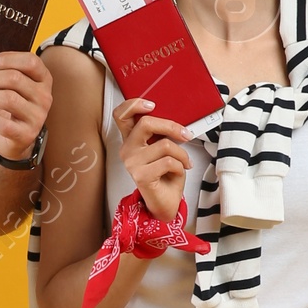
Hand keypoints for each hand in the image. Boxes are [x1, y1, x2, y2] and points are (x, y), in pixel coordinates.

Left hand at [0, 51, 51, 159]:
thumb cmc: (15, 106)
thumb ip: (6, 74)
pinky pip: (4, 124)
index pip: (31, 62)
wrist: (19, 136)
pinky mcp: (26, 134)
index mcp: (43, 80)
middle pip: (15, 78)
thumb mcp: (18, 86)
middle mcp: (44, 97)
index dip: (9, 58)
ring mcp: (37, 117)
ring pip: (8, 99)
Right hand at [114, 97, 189, 222]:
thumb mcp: (164, 148)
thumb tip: (175, 121)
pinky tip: (179, 172)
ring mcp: (132, 163)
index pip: (121, 115)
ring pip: (164, 144)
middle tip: (186, 134)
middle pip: (146, 123)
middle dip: (171, 126)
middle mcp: (127, 149)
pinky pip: (169, 161)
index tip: (152, 105)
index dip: (134, 105)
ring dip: (182, 153)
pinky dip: (180, 166)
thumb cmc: (166, 174)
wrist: (166, 202)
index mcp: (131, 140)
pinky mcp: (141, 176)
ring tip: (183, 162)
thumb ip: (161, 133)